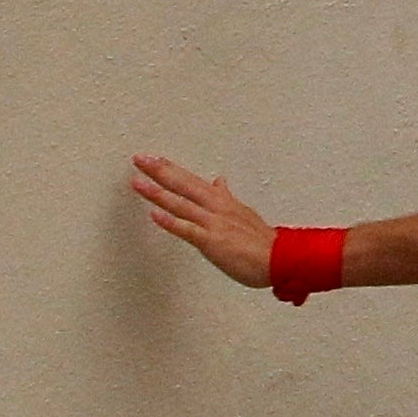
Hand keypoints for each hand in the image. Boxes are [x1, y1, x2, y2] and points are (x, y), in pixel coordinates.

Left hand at [129, 153, 276, 288]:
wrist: (279, 258)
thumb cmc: (262, 241)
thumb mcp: (244, 212)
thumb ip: (227, 197)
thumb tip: (219, 181)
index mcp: (222, 201)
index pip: (191, 180)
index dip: (171, 168)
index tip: (153, 158)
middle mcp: (216, 208)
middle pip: (184, 185)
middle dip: (161, 171)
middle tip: (140, 158)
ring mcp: (213, 223)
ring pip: (181, 204)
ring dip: (158, 193)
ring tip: (138, 182)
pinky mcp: (212, 241)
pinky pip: (187, 230)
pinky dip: (171, 222)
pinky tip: (155, 215)